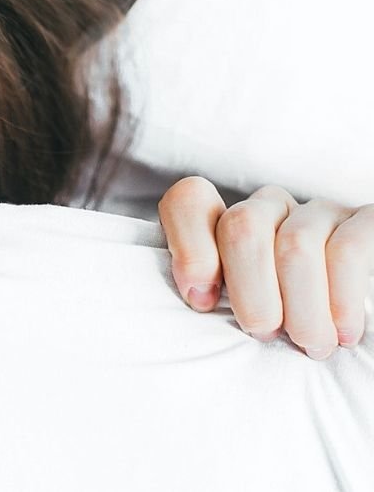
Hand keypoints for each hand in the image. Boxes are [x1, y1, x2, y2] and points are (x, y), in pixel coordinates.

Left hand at [158, 177, 372, 359]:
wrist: (345, 326)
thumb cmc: (284, 324)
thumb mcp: (236, 310)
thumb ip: (209, 294)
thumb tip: (198, 298)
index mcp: (227, 222)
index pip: (189, 200)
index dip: (189, 248)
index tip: (203, 302)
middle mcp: (270, 208)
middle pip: (242, 226)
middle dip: (250, 291)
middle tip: (265, 334)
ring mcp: (318, 212)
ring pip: (295, 245)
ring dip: (301, 307)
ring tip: (311, 345)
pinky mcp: (366, 222)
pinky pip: (347, 251)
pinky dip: (342, 300)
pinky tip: (344, 332)